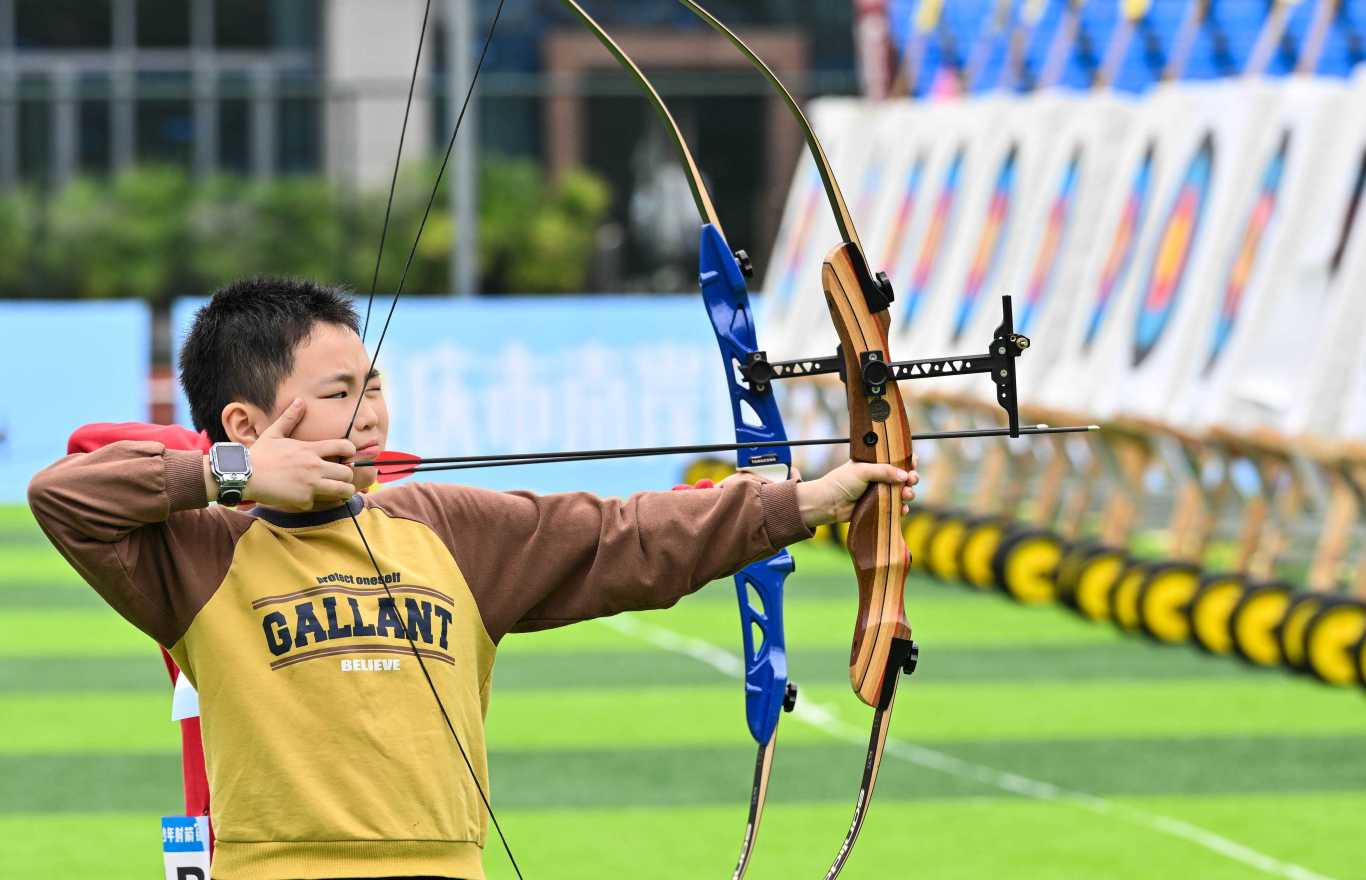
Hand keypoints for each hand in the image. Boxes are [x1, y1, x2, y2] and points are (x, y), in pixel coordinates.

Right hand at [237, 399, 360, 510]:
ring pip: (343, 490)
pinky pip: (317, 502)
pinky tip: (301, 497)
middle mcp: (314, 467)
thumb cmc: (259, 454)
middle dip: (347, 475)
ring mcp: (310, 484)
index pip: (345, 447)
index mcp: (311, 449)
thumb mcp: (274, 433)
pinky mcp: (303, 500)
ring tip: (338, 491)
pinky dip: (311, 501)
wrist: (243, 475)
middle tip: (341, 477)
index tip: (347, 456)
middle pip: (348, 473)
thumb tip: (299, 400)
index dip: (350, 451)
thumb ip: (290, 418)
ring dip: (343, 491)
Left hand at [795, 455, 919, 528]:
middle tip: (912, 480)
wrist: (829, 503)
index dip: (908, 460)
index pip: (898, 458)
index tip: (913, 463)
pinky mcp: (880, 507)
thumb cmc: (842, 482)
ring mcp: (882, 492)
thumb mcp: (863, 470)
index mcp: (876, 462)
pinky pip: (897, 508)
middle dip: (912, 477)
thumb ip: (884, 471)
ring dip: (909, 493)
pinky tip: (902, 509)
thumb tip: (905, 476)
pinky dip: (902, 509)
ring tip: (906, 494)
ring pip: (903, 492)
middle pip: (905, 475)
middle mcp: (881, 476)